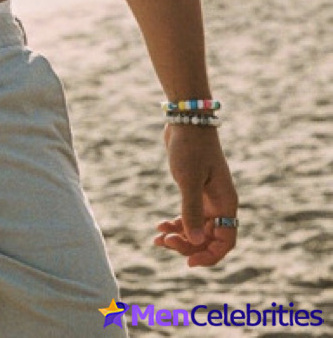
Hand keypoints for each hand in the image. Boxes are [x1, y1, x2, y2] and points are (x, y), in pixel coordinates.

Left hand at [154, 124, 238, 266]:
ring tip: (157, 237)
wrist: (186, 120)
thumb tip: (195, 241)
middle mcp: (219, 203)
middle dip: (187, 245)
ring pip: (196, 228)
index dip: (210, 256)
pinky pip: (188, 216)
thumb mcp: (189, 179)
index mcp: (225, 203)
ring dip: (179, 236)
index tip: (189, 261)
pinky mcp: (194, 190)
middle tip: (164, 242)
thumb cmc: (190, 147)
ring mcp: (207, 198)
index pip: (225, 242)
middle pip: (208, 238)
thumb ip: (192, 210)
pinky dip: (175, 223)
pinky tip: (159, 225)